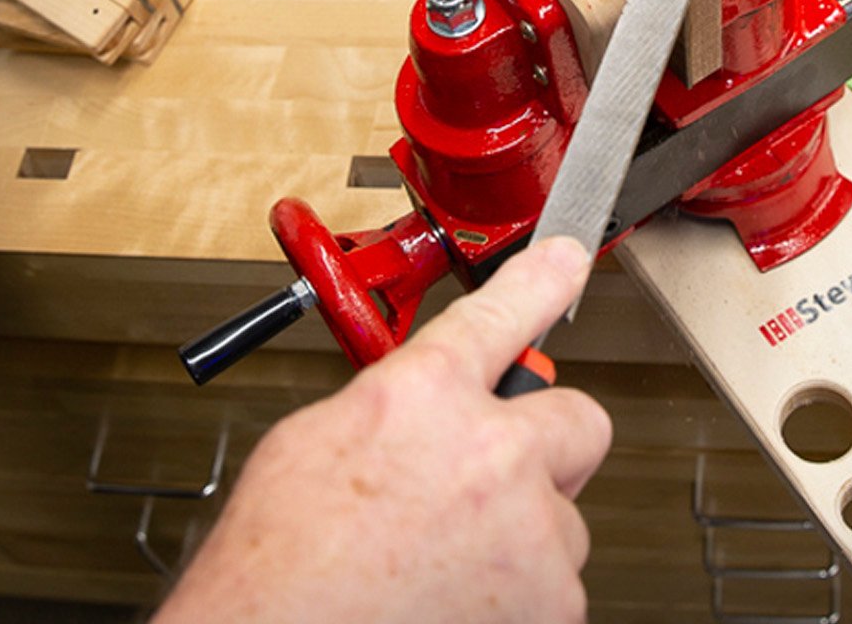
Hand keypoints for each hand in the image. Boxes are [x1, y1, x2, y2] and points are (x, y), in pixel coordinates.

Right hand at [156, 238, 610, 623]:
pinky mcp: (551, 600)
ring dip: (521, 537)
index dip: (541, 281)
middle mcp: (491, 453)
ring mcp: (530, 530)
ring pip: (563, 516)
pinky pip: (556, 585)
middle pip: (577, 419)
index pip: (503, 312)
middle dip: (545, 447)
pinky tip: (452, 603)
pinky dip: (516, 598)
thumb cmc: (274, 574)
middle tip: (499, 480)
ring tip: (443, 565)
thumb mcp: (309, 447)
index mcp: (423, 397)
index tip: (567, 261)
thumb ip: (392, 407)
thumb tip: (420, 401)